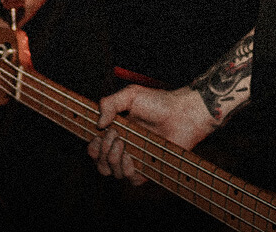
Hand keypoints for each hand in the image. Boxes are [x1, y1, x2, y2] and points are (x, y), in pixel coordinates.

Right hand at [87, 85, 218, 184]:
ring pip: (112, 172)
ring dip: (112, 159)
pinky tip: (131, 158)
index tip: (99, 136)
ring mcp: (136, 158)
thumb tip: (99, 124)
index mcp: (116, 131)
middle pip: (100, 163)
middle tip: (115, 136)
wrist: (183, 114)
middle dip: (102, 151)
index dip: (92, 146)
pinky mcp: (148, 169)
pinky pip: (131, 180)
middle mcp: (124, 147)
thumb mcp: (130, 95)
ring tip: (123, 144)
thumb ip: (109, 103)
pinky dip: (126, 170)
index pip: (95, 147)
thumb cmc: (159, 102)